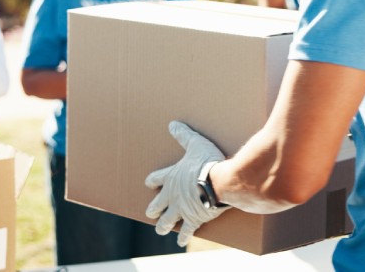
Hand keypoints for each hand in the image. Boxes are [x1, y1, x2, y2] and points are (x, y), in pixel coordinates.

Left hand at [145, 121, 227, 245]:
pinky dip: (184, 237)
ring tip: (161, 229)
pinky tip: (181, 242)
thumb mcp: (195, 144)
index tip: (148, 183)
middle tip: (150, 212)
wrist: (217, 182)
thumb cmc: (206, 162)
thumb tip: (173, 124)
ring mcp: (181, 209)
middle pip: (157, 205)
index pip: (156, 179)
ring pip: (166, 222)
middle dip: (153, 209)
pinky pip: (186, 231)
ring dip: (163, 226)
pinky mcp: (192, 219)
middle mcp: (171, 196)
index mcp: (171, 177)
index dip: (152, 180)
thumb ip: (184, 135)